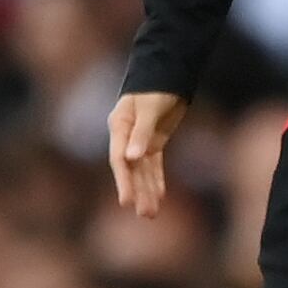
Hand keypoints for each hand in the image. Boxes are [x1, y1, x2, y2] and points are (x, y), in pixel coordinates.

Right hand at [109, 91, 189, 217]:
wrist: (168, 73)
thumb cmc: (156, 87)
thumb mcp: (149, 108)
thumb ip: (141, 133)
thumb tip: (132, 158)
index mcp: (119, 127)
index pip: (119, 159)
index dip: (124, 181)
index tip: (127, 201)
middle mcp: (127, 137)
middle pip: (130, 169)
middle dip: (137, 191)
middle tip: (144, 214)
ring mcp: (140, 140)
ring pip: (143, 171)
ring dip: (147, 190)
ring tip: (151, 213)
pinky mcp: (154, 141)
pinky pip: (154, 165)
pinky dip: (157, 179)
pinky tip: (160, 195)